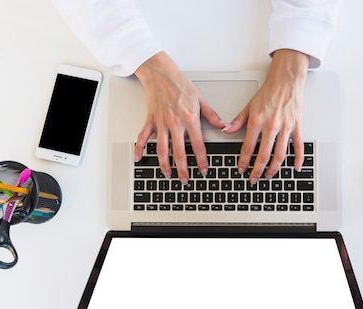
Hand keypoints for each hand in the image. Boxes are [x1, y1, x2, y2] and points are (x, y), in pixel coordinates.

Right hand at [134, 52, 225, 182]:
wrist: (161, 74)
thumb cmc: (180, 85)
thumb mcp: (200, 99)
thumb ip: (212, 115)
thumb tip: (223, 126)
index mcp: (189, 119)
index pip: (197, 145)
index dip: (201, 160)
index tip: (203, 170)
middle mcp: (175, 123)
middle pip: (178, 152)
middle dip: (182, 169)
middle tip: (185, 180)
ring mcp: (161, 123)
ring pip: (162, 149)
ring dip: (164, 164)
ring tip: (167, 175)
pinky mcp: (151, 120)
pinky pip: (144, 137)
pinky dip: (140, 148)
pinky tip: (139, 158)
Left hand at [223, 49, 309, 182]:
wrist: (286, 81)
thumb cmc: (268, 93)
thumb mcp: (249, 106)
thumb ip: (238, 121)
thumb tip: (226, 131)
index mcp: (258, 121)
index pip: (248, 147)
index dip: (244, 161)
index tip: (241, 169)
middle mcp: (272, 126)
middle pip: (264, 155)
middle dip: (258, 170)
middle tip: (254, 178)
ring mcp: (286, 128)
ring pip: (280, 154)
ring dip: (274, 169)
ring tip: (268, 176)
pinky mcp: (296, 127)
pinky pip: (299, 146)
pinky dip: (298, 159)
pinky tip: (295, 168)